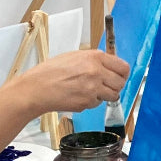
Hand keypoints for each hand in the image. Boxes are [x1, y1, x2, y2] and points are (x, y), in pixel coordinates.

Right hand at [9, 49, 128, 114]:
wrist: (37, 88)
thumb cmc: (51, 71)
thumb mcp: (74, 56)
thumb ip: (94, 60)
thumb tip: (109, 65)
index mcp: (95, 57)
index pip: (123, 67)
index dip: (122, 73)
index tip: (120, 76)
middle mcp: (97, 72)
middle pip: (121, 83)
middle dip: (115, 85)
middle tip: (106, 86)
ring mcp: (93, 88)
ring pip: (113, 95)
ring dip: (106, 95)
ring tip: (92, 91)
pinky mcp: (88, 102)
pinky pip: (98, 103)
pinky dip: (92, 101)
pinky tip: (80, 96)